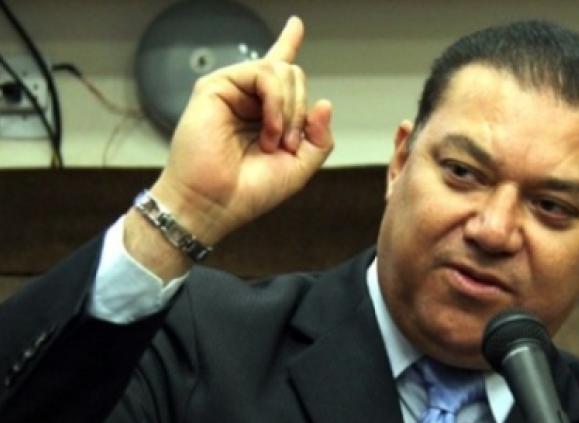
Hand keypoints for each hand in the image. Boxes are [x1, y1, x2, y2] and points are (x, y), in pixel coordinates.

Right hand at [147, 15, 333, 246]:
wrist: (216, 204)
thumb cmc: (251, 191)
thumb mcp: (299, 168)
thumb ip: (319, 138)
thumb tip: (324, 102)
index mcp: (266, 114)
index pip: (280, 73)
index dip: (288, 44)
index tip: (296, 24)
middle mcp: (249, 98)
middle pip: (294, 75)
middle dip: (302, 111)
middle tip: (290, 145)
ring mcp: (233, 90)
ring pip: (282, 71)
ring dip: (290, 110)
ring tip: (276, 142)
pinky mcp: (216, 87)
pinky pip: (264, 73)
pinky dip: (276, 104)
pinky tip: (270, 131)